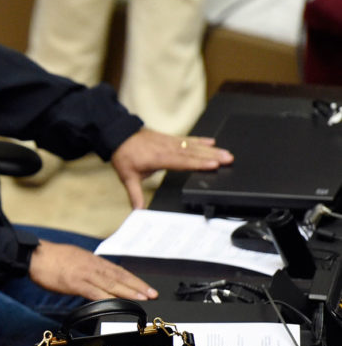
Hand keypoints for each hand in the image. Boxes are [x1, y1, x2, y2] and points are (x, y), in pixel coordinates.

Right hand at [28, 240, 156, 300]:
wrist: (34, 255)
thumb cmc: (50, 258)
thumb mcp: (74, 258)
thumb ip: (87, 267)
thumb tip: (97, 277)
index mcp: (92, 259)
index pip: (117, 270)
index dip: (133, 279)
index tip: (146, 287)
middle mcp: (92, 265)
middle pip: (119, 276)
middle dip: (137, 286)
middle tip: (152, 294)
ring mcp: (84, 274)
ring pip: (111, 283)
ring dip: (128, 292)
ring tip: (142, 298)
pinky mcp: (75, 283)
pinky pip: (94, 292)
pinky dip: (108, 298)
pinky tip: (117, 304)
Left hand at [111, 128, 232, 208]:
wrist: (117, 134)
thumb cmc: (124, 155)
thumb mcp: (127, 177)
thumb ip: (135, 194)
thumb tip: (138, 211)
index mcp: (158, 158)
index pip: (182, 162)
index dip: (198, 164)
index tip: (214, 165)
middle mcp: (166, 148)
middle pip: (192, 153)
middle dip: (211, 156)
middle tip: (228, 159)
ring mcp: (169, 142)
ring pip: (193, 145)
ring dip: (210, 149)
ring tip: (226, 152)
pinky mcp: (169, 138)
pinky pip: (187, 139)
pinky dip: (200, 140)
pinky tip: (212, 141)